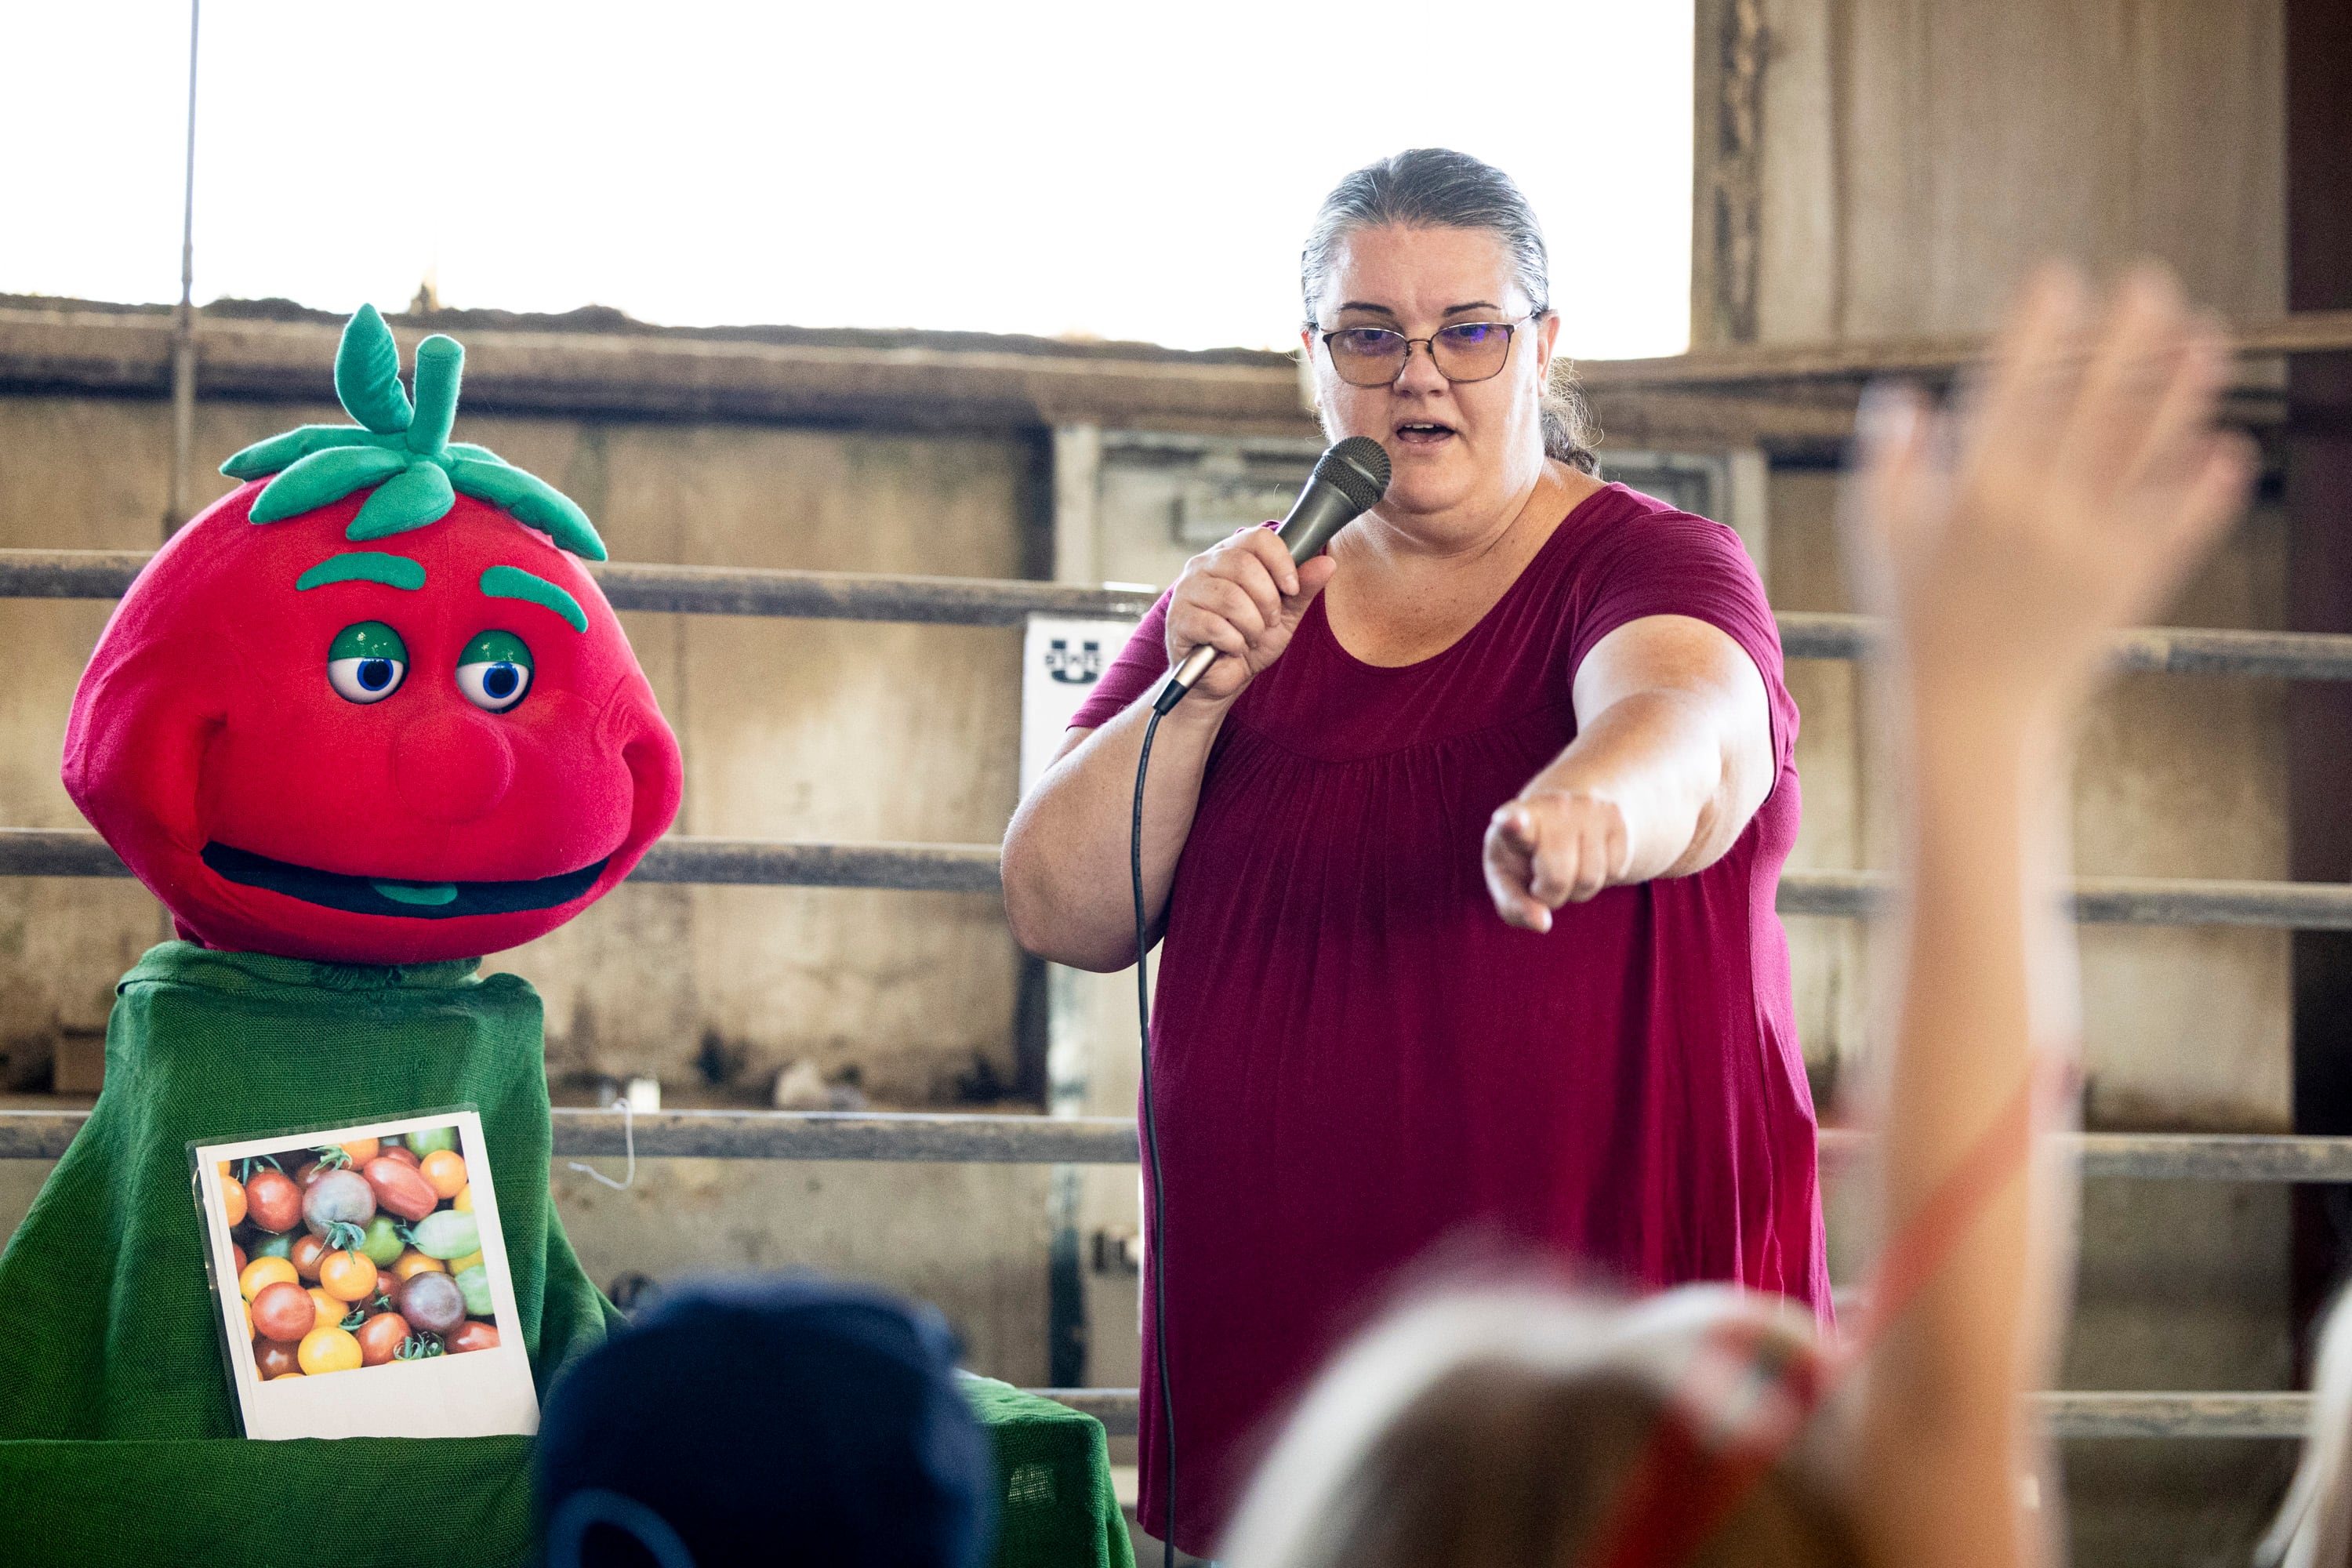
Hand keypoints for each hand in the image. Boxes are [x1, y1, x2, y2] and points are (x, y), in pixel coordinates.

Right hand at [1163, 526, 1338, 705]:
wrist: (1221, 678)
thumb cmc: (1248, 641)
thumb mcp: (1284, 615)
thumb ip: (1302, 589)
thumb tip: (1327, 562)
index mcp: (1230, 555)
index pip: (1258, 538)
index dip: (1281, 562)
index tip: (1291, 588)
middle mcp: (1204, 566)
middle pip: (1244, 565)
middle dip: (1268, 600)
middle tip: (1268, 621)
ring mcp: (1186, 591)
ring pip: (1231, 598)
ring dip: (1252, 626)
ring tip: (1250, 637)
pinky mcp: (1178, 619)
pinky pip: (1215, 626)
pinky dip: (1233, 643)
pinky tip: (1232, 648)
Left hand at [1482, 789, 1633, 931]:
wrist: (1563, 821)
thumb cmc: (1525, 859)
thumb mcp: (1507, 881)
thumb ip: (1515, 906)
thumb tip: (1542, 923)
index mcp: (1512, 818)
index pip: (1513, 821)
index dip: (1513, 824)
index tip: (1512, 821)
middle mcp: (1551, 806)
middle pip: (1558, 877)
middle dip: (1551, 895)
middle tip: (1542, 882)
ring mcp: (1587, 808)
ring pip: (1590, 879)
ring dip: (1578, 890)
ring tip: (1567, 868)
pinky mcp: (1616, 817)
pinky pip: (1616, 872)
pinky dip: (1602, 879)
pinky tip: (1587, 860)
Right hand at [1848, 263, 2253, 721]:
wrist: (1968, 714)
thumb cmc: (1913, 616)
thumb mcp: (1878, 536)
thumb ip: (1887, 461)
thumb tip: (1901, 396)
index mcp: (1972, 489)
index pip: (2013, 386)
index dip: (2038, 327)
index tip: (2058, 279)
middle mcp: (2036, 510)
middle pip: (2092, 401)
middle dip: (2124, 336)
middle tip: (2150, 283)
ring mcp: (2089, 547)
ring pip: (2146, 451)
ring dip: (2182, 390)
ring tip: (2208, 338)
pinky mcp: (2130, 585)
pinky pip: (2177, 523)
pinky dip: (2203, 486)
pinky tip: (2227, 446)